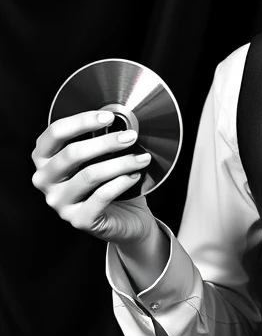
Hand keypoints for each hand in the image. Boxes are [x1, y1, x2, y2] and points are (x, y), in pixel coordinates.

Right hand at [32, 110, 155, 244]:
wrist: (125, 219)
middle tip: (131, 136)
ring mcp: (59, 202)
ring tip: (142, 158)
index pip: (55, 133)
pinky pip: (101, 196)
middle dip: (106, 142)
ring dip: (121, 162)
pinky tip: (135, 175)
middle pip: (72, 154)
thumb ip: (99, 139)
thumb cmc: (109, 182)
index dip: (82, 121)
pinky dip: (122, 183)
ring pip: (89, 175)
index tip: (109, 116)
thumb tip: (122, 119)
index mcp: (44, 159)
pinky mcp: (78, 220)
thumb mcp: (100, 157)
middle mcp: (44, 180)